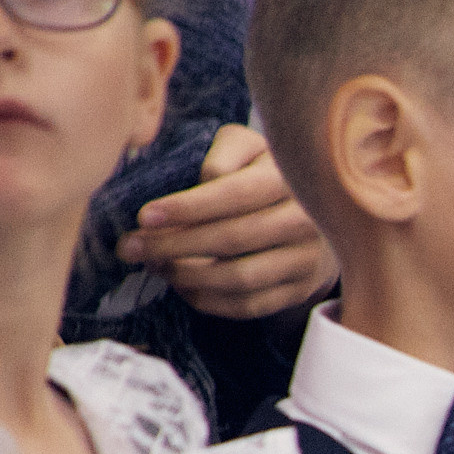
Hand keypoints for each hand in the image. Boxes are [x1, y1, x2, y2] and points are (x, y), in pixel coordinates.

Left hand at [117, 124, 337, 318]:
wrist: (322, 215)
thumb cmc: (265, 174)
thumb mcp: (247, 148)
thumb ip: (222, 153)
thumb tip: (198, 185)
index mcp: (288, 180)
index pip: (234, 195)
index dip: (187, 208)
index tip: (144, 217)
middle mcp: (304, 223)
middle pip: (233, 240)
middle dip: (174, 245)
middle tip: (131, 247)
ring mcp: (306, 261)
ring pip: (240, 278)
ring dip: (188, 276)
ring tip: (156, 265)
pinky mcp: (300, 290)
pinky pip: (249, 305)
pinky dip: (209, 300)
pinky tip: (183, 286)